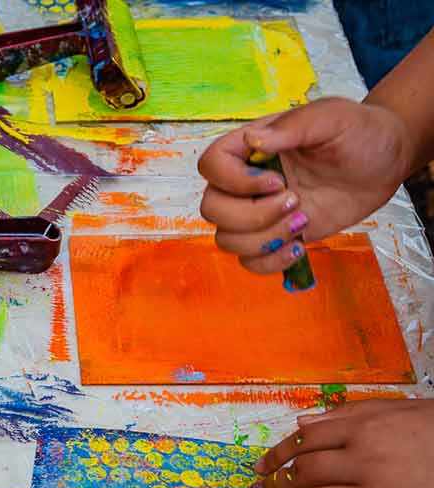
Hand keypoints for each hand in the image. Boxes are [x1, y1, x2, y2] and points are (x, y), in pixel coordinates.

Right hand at [197, 97, 412, 274]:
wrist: (385, 162)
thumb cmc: (357, 132)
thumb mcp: (330, 117)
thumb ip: (292, 127)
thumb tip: (254, 140)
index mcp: (248, 148)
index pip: (210, 165)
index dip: (234, 181)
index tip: (276, 181)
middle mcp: (245, 183)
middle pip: (212, 209)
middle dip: (252, 215)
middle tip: (296, 201)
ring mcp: (258, 212)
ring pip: (227, 240)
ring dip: (265, 239)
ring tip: (303, 221)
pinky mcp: (275, 237)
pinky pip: (250, 262)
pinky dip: (270, 262)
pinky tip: (299, 247)